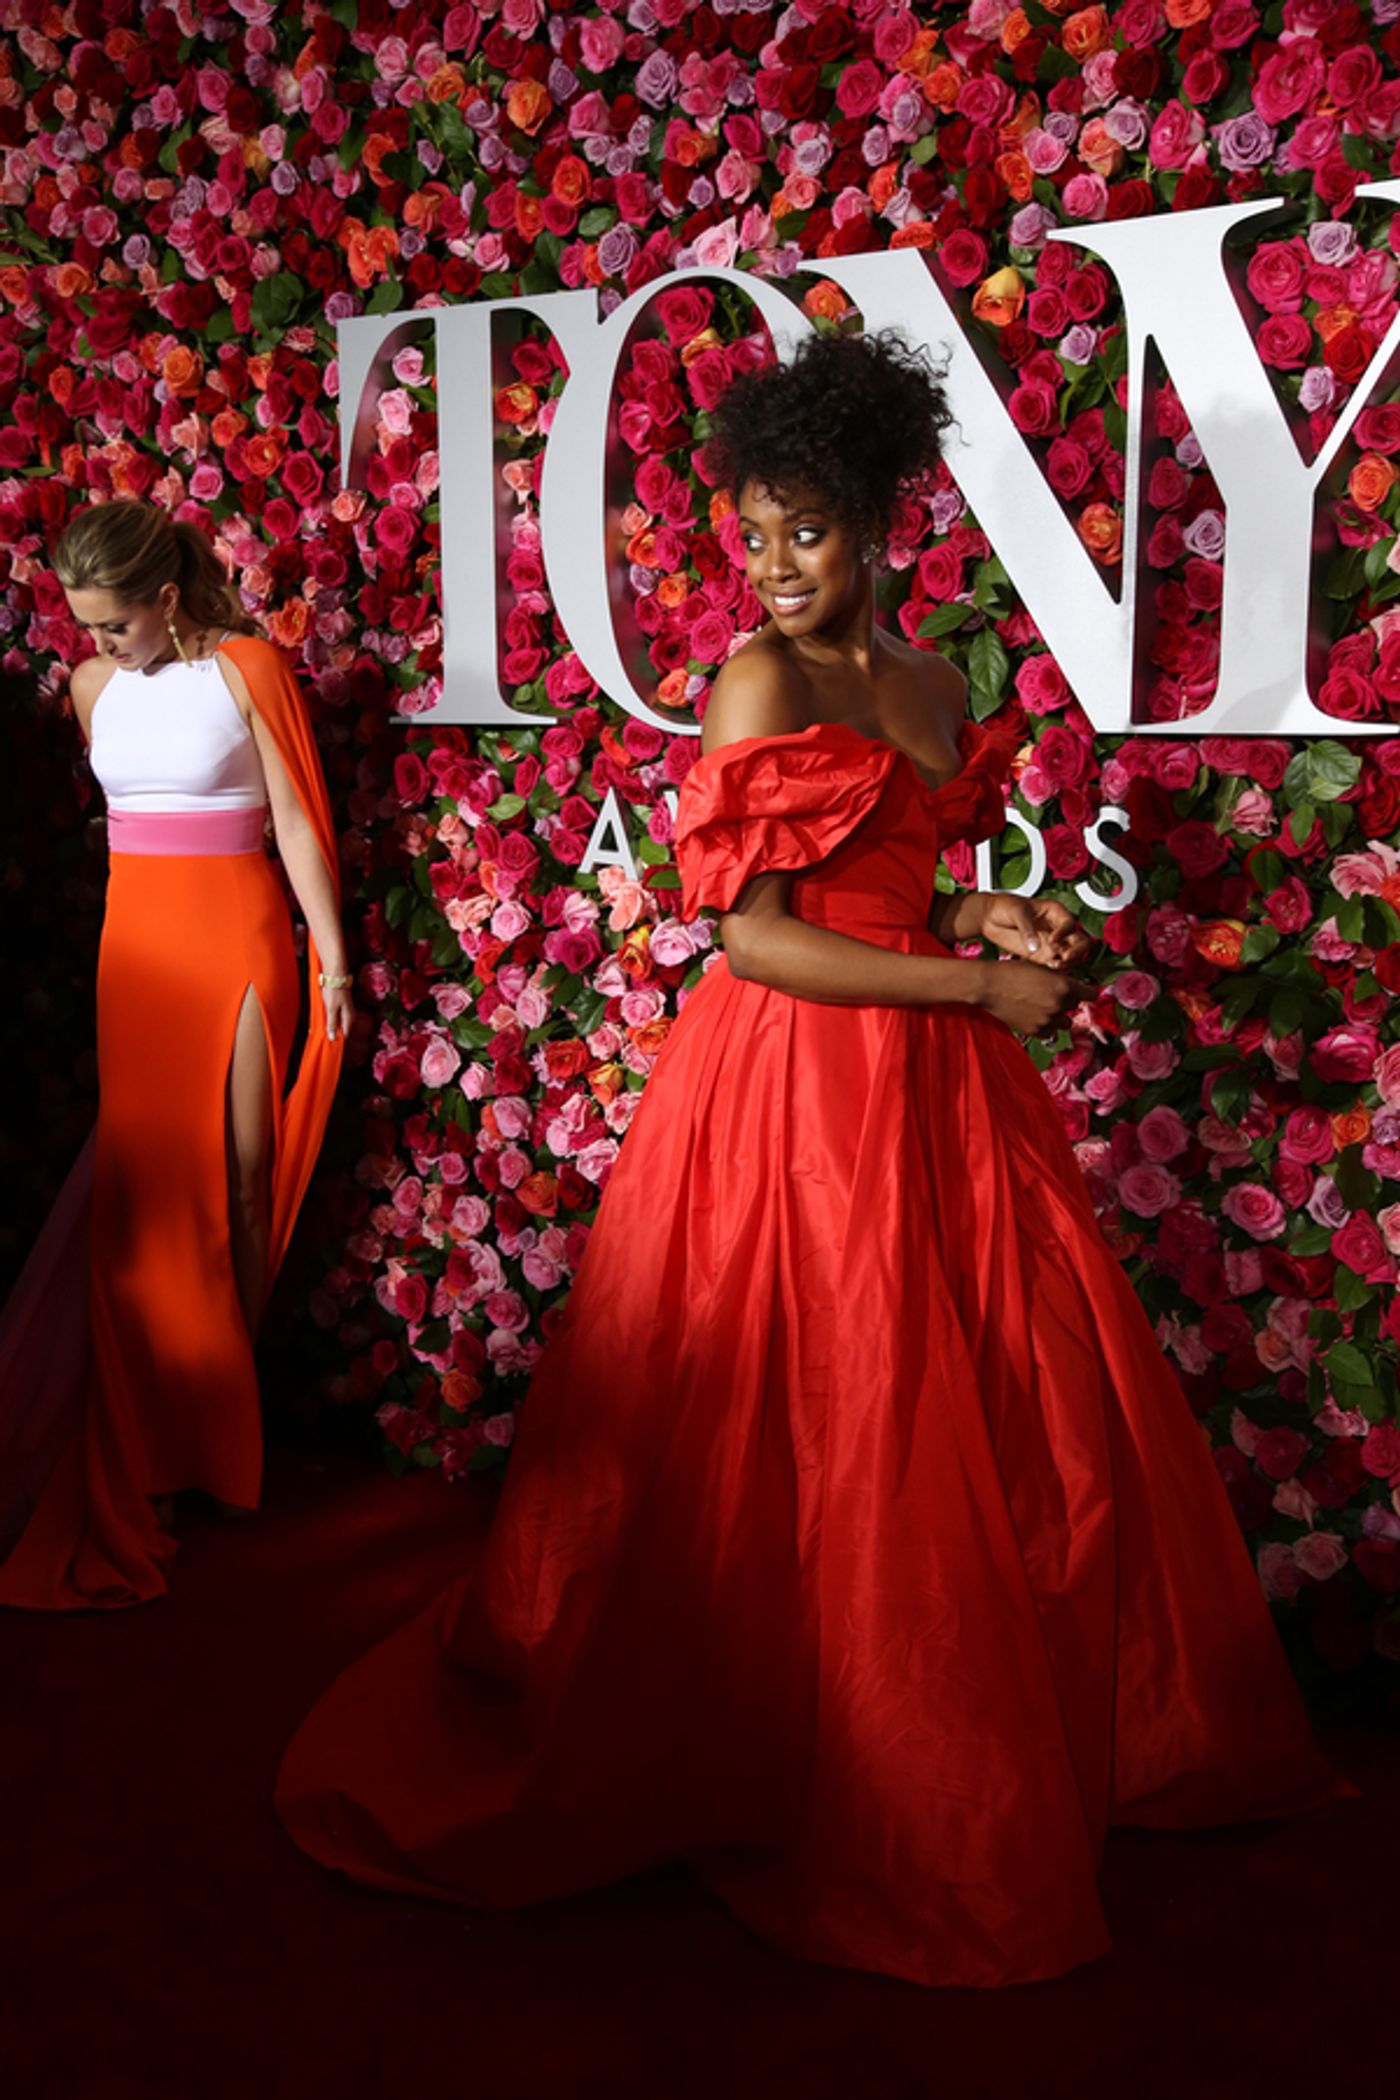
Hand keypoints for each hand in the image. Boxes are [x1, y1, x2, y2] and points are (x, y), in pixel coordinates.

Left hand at [321, 981, 354, 1043]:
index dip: (338, 1040)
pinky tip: (325, 1019)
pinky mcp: (341, 1005)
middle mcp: (350, 1015)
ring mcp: (346, 1010)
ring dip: (332, 1027)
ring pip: (340, 1023)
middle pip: (343, 1029)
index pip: (345, 1034)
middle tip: (324, 1039)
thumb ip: (332, 1023)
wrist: (336, 974)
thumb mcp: (331, 1009)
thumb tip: (333, 1038)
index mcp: (349, 1017)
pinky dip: (331, 1019)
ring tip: (322, 1030)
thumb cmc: (334, 990)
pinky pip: (337, 1016)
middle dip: (334, 1034)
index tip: (329, 1045)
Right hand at [975, 956, 1090, 1035]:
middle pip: (1075, 1007)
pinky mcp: (1035, 1031)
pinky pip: (1050, 1032)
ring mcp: (1048, 1020)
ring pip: (1065, 1022)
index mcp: (1064, 986)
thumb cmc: (1012, 972)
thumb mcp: (1042, 969)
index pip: (1091, 994)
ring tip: (1043, 1007)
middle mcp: (1059, 1004)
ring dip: (1058, 1016)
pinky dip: (1046, 1026)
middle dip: (1068, 1001)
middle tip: (1052, 995)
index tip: (1084, 992)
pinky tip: (1035, 1015)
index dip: (1086, 992)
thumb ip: (1060, 980)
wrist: (989, 985)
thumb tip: (1074, 988)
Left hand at [978, 892, 1093, 969]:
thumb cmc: (1005, 906)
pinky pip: (1056, 963)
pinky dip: (1057, 968)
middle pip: (1080, 941)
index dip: (1065, 933)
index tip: (1053, 939)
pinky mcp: (1042, 955)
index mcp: (1056, 913)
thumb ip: (1027, 929)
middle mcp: (1057, 929)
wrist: (990, 917)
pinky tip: (1051, 968)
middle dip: (1077, 951)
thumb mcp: (1017, 912)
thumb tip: (1035, 946)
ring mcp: (1051, 943)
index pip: (1070, 924)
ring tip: (1057, 965)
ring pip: (1071, 955)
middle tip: (1067, 957)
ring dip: (1068, 962)